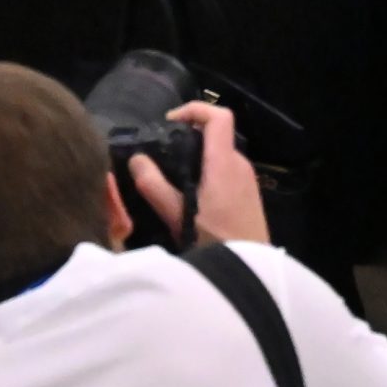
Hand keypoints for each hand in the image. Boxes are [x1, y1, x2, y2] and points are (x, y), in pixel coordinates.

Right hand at [127, 102, 270, 246]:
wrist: (249, 276)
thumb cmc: (215, 242)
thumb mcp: (177, 216)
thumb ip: (154, 186)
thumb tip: (136, 159)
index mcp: (225, 163)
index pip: (219, 116)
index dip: (195, 109)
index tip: (169, 123)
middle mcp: (241, 164)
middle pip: (217, 135)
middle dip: (189, 138)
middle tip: (163, 155)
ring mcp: (249, 180)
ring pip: (221, 155)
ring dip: (198, 158)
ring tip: (173, 179)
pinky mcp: (250, 195)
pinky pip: (228, 172)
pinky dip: (209, 173)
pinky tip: (193, 198)